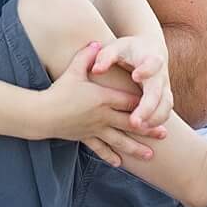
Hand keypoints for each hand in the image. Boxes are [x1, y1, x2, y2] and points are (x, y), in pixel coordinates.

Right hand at [42, 43, 161, 166]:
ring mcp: (95, 129)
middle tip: (164, 134)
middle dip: (148, 129)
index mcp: (103, 98)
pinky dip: (110, 156)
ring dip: (136, 148)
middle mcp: (103, 116)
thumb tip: (95, 42)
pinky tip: (120, 164)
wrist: (42, 114)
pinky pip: (101, 149)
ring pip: (120, 140)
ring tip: (150, 155)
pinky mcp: (86, 138)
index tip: (158, 106)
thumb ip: (86, 56)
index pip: (129, 102)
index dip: (144, 104)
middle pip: (130, 123)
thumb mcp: (73, 71)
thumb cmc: (59, 91)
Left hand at [92, 36, 172, 130]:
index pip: (152, 63)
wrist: (150, 49)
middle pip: (159, 92)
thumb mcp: (117, 47)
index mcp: (150, 58)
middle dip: (148, 107)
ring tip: (138, 128)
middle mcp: (161, 74)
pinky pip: (164, 112)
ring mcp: (165, 87)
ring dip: (154, 119)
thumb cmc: (128, 49)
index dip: (146, 70)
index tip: (135, 76)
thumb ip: (106, 56)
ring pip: (165, 105)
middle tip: (134, 121)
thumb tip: (96, 70)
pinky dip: (156, 122)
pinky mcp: (164, 98)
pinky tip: (143, 131)